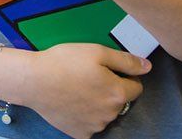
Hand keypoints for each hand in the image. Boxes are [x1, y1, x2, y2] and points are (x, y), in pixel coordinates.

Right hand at [20, 44, 146, 138]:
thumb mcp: (97, 51)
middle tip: (89, 76)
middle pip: (119, 101)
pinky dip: (85, 115)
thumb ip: (126, 61)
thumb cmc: (64, 62)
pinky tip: (72, 102)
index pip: (136, 87)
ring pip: (105, 113)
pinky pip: (90, 124)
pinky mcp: (80, 134)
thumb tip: (147, 67)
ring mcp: (94, 126)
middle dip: (110, 89)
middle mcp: (110, 114)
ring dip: (98, 103)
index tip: (107, 69)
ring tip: (77, 87)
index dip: (124, 76)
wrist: (34, 81)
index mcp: (117, 93)